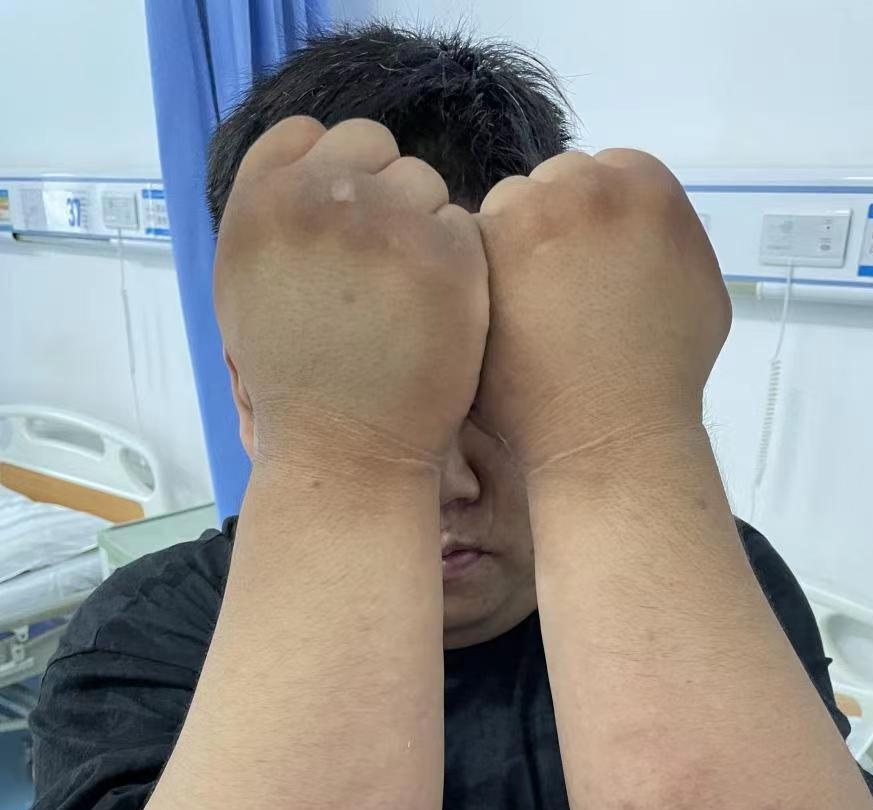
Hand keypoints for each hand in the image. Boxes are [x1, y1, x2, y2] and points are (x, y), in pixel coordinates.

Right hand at [214, 117, 488, 471]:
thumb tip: (310, 165)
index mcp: (259, 204)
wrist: (345, 451)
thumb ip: (275, 219)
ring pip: (423, 181)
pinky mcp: (446, 255)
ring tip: (405, 296)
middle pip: (370, 144)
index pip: (304, 133)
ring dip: (422, 226)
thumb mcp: (247, 290)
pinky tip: (436, 314)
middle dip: (380, 191)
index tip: (342, 220)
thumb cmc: (296, 383)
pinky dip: (458, 264)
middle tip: (379, 261)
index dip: (330, 172)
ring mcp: (385, 223)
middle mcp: (317, 199)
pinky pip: (464, 226)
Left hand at [474, 150, 730, 473]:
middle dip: (551, 232)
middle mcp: (587, 184)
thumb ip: (667, 235)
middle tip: (557, 297)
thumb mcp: (699, 286)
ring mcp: (529, 215)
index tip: (590, 272)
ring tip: (528, 313)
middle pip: (552, 185)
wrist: (613, 435)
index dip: (592, 228)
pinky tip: (500, 320)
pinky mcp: (481, 253)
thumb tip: (632, 224)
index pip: (602, 176)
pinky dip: (479, 277)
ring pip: (506, 210)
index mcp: (645, 184)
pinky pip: (469, 246)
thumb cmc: (664, 375)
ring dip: (510, 249)